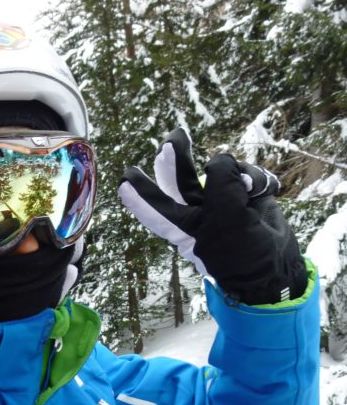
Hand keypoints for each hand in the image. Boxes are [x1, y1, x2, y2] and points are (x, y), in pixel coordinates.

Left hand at [119, 127, 306, 304]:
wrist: (279, 268)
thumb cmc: (245, 255)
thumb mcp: (228, 220)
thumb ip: (221, 185)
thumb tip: (221, 160)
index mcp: (185, 228)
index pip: (156, 208)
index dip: (140, 195)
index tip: (125, 180)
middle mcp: (198, 213)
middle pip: (180, 179)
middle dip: (176, 157)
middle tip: (176, 136)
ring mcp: (222, 202)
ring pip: (219, 170)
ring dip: (233, 170)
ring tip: (251, 189)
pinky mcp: (245, 195)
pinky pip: (246, 175)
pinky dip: (258, 179)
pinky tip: (266, 191)